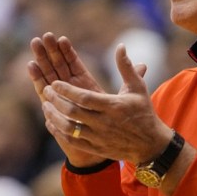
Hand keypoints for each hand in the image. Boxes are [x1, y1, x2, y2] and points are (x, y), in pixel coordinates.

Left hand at [34, 40, 167, 165]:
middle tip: (46, 90)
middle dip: (56, 101)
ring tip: (45, 106)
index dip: (67, 90)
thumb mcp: (138, 88)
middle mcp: (105, 123)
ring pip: (69, 128)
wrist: (151, 144)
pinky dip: (58, 132)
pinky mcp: (96, 148)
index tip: (55, 82)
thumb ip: (126, 67)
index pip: (84, 98)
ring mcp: (99, 137)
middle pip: (73, 112)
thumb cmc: (143, 112)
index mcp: (113, 106)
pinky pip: (72, 141)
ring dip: (54, 117)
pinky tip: (51, 122)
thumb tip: (120, 46)